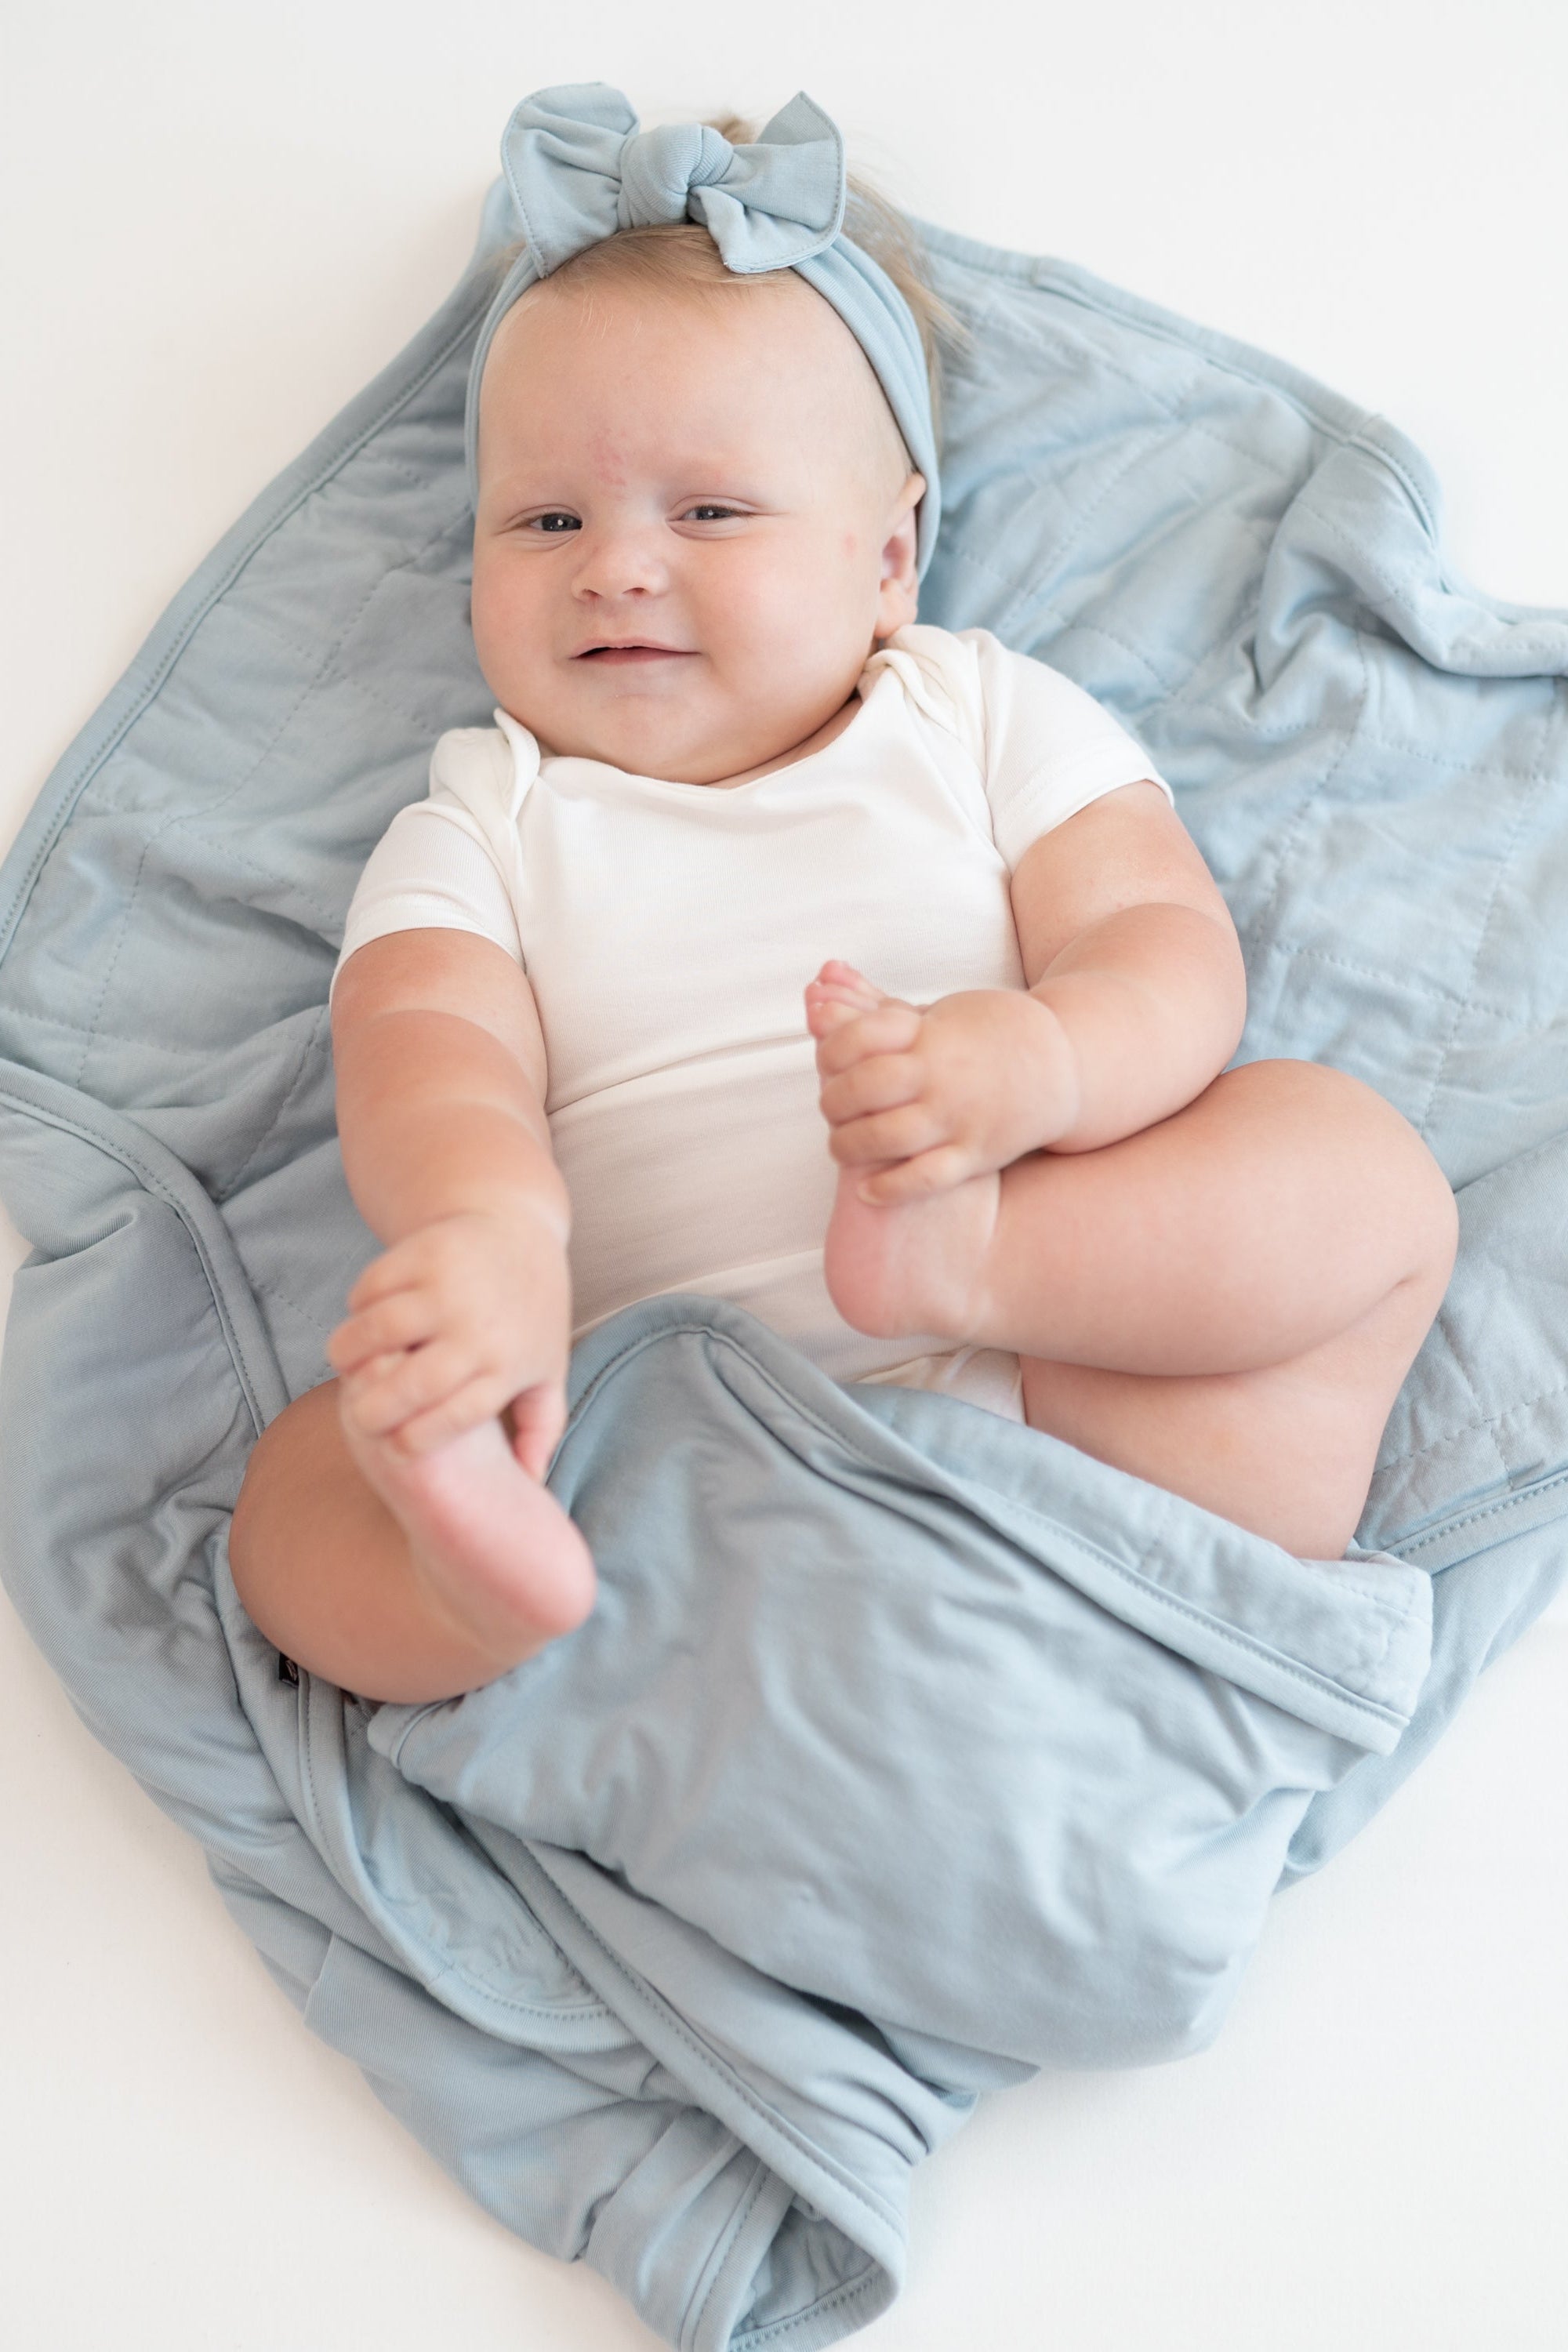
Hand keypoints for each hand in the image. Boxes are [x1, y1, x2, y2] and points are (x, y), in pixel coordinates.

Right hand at [326, 1203, 571, 1469]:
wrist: (520, 1227)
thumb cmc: (529, 1313)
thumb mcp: (547, 1368)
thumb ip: (541, 1428)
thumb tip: (531, 1483)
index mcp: (506, 1366)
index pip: (452, 1420)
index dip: (412, 1443)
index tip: (395, 1448)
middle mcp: (479, 1328)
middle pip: (412, 1384)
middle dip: (374, 1411)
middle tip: (360, 1416)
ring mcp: (451, 1286)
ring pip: (380, 1331)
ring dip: (349, 1352)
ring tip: (347, 1364)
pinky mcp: (425, 1251)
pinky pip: (371, 1287)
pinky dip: (357, 1307)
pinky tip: (363, 1317)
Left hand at [805, 959, 1076, 1203]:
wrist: (1065, 1065)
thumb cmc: (989, 1032)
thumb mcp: (937, 1011)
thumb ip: (873, 1005)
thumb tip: (816, 984)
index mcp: (931, 1034)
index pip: (857, 1038)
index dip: (830, 1052)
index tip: (826, 1062)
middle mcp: (943, 1076)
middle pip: (864, 1089)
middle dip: (833, 1102)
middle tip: (830, 1109)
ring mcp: (961, 1118)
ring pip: (886, 1138)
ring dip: (849, 1146)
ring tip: (842, 1146)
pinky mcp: (977, 1154)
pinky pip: (925, 1179)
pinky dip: (889, 1188)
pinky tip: (866, 1189)